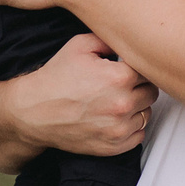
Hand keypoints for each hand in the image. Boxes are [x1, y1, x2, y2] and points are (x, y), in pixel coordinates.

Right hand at [0, 32, 156, 161]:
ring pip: (146, 114)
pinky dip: (130, 127)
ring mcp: (119, 128)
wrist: (33, 112)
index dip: (137, 66)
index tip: (127, 67)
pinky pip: (138, 135)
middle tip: (120, 84)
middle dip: (139, 86)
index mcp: (119, 77)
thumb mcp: (79, 46)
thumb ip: (109, 39)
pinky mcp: (114, 146)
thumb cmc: (54, 79)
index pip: (149, 69)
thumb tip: (127, 39)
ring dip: (136, 107)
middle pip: (151, 91)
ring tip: (115, 101)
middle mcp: (123, 104)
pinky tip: (114, 118)